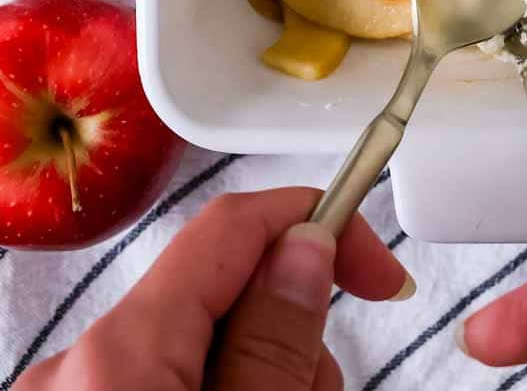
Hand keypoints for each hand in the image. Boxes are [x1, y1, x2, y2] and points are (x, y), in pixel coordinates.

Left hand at [18, 187, 412, 390]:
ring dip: (256, 370)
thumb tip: (307, 247)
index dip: (320, 225)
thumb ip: (275, 346)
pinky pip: (153, 384)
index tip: (382, 272)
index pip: (232, 226)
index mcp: (115, 355)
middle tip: (325, 390)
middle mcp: (71, 368)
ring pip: (189, 347)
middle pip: (216, 292)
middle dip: (292, 326)